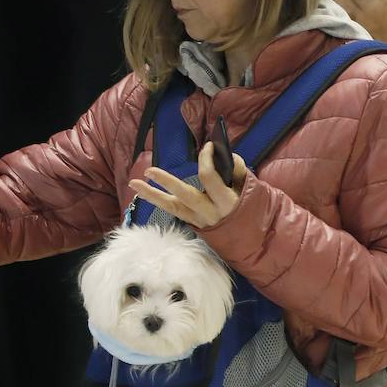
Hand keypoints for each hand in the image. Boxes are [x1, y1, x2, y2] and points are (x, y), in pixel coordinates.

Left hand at [127, 143, 248, 228]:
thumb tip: (221, 155)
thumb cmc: (251, 210)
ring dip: (151, 195)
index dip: (206, 159)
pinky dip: (160, 201)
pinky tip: (144, 192)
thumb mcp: (250, 188)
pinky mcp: (194, 224)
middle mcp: (209, 213)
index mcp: (226, 202)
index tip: (208, 146)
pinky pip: (174, 211)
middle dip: (166, 182)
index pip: (210, 178)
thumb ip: (236, 170)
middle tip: (149, 171)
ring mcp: (199, 221)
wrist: (253, 240)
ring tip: (134, 183)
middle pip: (184, 196)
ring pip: (172, 207)